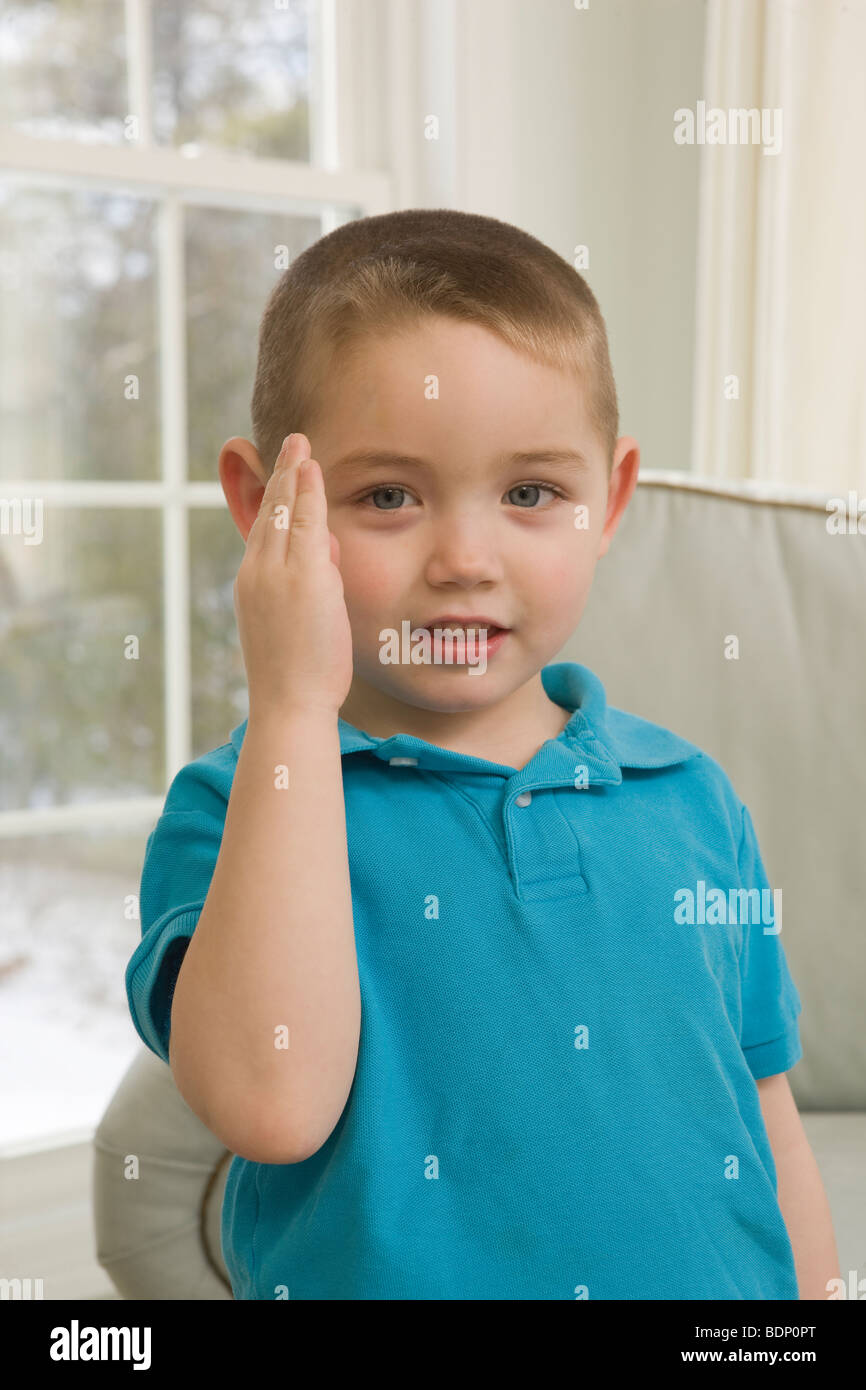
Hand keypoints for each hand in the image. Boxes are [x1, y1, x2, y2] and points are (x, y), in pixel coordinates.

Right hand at [233, 433, 353, 718]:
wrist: (289, 704)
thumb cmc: (300, 673)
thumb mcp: (302, 619)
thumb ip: (313, 579)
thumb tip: (324, 545)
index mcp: (253, 584)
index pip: (266, 531)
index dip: (276, 500)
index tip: (285, 477)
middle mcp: (257, 573)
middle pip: (269, 514)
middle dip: (282, 477)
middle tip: (292, 444)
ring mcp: (275, 574)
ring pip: (284, 513)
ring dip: (294, 476)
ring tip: (302, 446)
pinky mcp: (300, 578)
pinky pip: (304, 525)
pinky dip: (306, 494)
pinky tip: (311, 468)